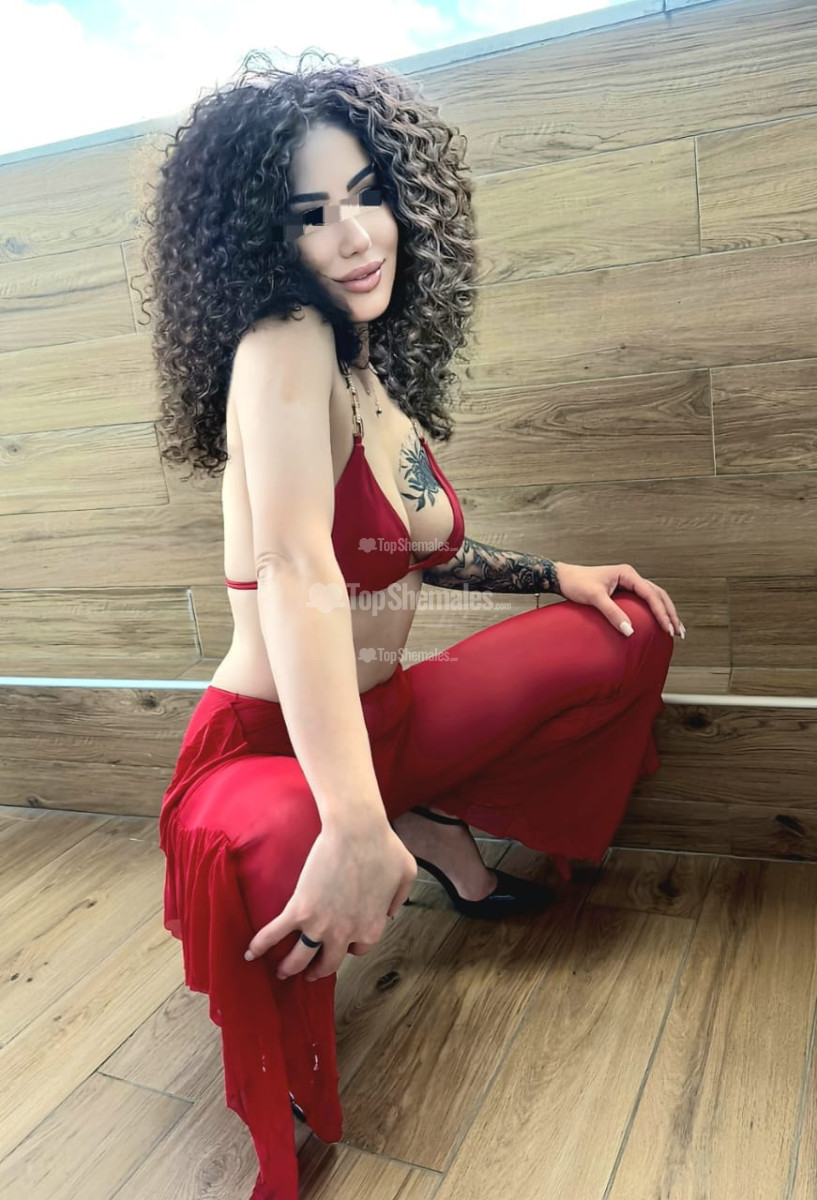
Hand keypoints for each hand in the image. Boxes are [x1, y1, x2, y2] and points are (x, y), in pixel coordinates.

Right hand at [244, 818, 416, 982]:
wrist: (357, 831)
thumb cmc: (382, 846)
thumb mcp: (406, 875)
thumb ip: (398, 899)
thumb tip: (389, 913)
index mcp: (371, 929)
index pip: (358, 950)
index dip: (350, 945)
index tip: (343, 939)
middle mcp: (345, 934)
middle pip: (328, 964)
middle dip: (317, 971)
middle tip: (310, 973)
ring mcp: (320, 925)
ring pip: (299, 958)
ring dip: (289, 968)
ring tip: (282, 971)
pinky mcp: (299, 910)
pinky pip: (275, 933)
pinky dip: (260, 945)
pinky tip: (250, 953)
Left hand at [554, 561, 683, 638]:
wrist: (563, 578)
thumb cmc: (577, 583)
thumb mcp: (594, 598)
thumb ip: (612, 613)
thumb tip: (630, 631)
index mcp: (627, 574)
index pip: (651, 594)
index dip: (662, 612)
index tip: (668, 628)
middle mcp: (631, 577)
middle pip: (658, 595)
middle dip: (670, 613)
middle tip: (678, 632)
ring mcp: (628, 583)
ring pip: (654, 597)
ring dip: (665, 612)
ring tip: (675, 629)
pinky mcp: (623, 591)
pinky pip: (644, 601)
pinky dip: (654, 611)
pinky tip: (658, 622)